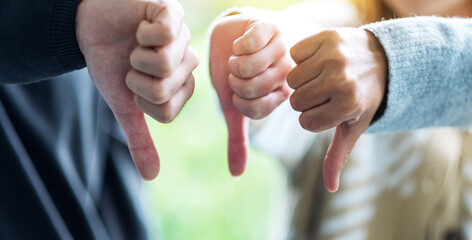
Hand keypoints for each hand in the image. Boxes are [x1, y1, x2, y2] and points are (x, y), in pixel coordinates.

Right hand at [76, 0, 197, 179]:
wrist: (90, 27)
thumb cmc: (110, 65)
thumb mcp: (124, 105)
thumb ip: (140, 139)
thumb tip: (151, 177)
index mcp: (180, 85)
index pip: (166, 110)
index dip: (140, 99)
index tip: (132, 83)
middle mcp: (187, 62)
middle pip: (167, 88)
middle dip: (137, 78)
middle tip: (132, 61)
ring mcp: (182, 36)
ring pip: (167, 63)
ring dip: (138, 55)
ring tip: (136, 42)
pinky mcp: (172, 11)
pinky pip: (167, 31)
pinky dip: (144, 31)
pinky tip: (141, 25)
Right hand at [210, 14, 290, 176]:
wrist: (232, 35)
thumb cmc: (235, 72)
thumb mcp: (234, 107)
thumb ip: (238, 138)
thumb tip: (236, 174)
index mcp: (282, 93)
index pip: (255, 110)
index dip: (238, 100)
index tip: (239, 90)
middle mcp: (287, 73)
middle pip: (251, 89)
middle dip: (234, 81)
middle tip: (238, 71)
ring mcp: (281, 48)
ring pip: (248, 68)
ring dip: (233, 62)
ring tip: (241, 56)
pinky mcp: (271, 27)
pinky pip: (249, 44)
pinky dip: (236, 45)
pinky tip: (244, 42)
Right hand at [288, 28, 386, 191]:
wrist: (380, 58)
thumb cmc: (362, 97)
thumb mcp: (353, 127)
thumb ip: (338, 156)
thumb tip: (331, 189)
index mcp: (347, 105)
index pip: (305, 121)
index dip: (314, 117)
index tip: (330, 108)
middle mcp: (340, 80)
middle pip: (296, 101)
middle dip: (307, 100)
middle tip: (325, 91)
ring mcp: (333, 57)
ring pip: (292, 79)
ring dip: (303, 79)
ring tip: (322, 76)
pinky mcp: (326, 37)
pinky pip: (294, 54)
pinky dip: (302, 58)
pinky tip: (319, 60)